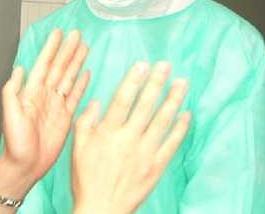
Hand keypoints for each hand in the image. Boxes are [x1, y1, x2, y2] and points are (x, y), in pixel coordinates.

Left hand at [0, 29, 89, 181]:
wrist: (25, 166)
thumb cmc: (15, 143)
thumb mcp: (10, 115)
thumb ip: (12, 91)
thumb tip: (19, 69)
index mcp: (32, 92)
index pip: (44, 64)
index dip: (51, 48)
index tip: (59, 33)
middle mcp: (45, 95)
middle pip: (60, 67)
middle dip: (68, 50)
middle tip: (77, 34)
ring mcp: (57, 105)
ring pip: (69, 78)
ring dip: (76, 62)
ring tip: (85, 47)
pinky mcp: (66, 117)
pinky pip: (75, 96)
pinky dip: (81, 84)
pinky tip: (86, 73)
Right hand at [71, 61, 190, 213]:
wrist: (102, 209)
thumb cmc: (87, 179)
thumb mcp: (78, 149)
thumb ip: (85, 122)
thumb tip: (97, 100)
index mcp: (107, 133)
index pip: (122, 100)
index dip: (133, 80)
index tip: (143, 64)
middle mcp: (128, 140)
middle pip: (145, 106)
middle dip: (156, 83)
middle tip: (166, 65)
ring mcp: (145, 153)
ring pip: (162, 121)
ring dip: (173, 99)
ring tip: (182, 82)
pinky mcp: (156, 166)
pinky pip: (172, 144)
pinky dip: (181, 128)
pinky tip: (187, 114)